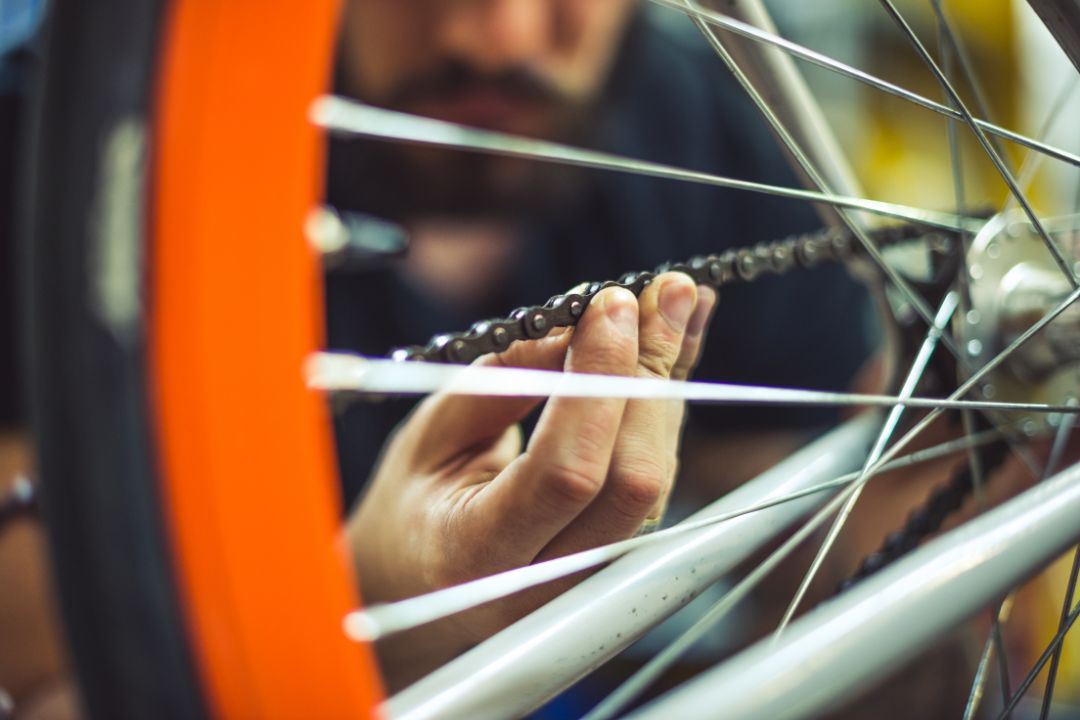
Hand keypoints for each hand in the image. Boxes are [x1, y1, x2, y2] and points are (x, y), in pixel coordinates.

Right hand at [346, 273, 715, 686]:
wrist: (416, 591)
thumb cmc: (412, 511)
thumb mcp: (428, 438)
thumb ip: (500, 385)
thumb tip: (576, 327)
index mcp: (478, 555)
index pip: (566, 472)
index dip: (599, 381)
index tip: (609, 306)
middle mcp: (547, 580)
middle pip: (631, 476)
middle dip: (653, 371)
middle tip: (663, 290)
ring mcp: (594, 577)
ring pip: (655, 474)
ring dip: (671, 380)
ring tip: (674, 303)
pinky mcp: (621, 553)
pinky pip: (656, 472)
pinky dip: (665, 403)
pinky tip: (671, 349)